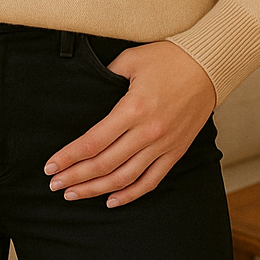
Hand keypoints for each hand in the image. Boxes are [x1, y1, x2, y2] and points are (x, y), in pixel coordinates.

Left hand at [44, 41, 215, 207]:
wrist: (209, 66)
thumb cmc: (169, 58)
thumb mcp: (131, 60)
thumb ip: (105, 75)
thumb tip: (86, 90)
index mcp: (133, 109)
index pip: (93, 142)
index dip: (69, 157)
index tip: (50, 166)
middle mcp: (147, 132)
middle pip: (104, 164)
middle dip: (75, 177)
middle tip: (55, 184)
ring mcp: (163, 145)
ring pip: (124, 178)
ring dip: (96, 189)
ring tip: (74, 195)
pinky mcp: (175, 151)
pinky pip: (151, 180)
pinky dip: (131, 194)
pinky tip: (111, 200)